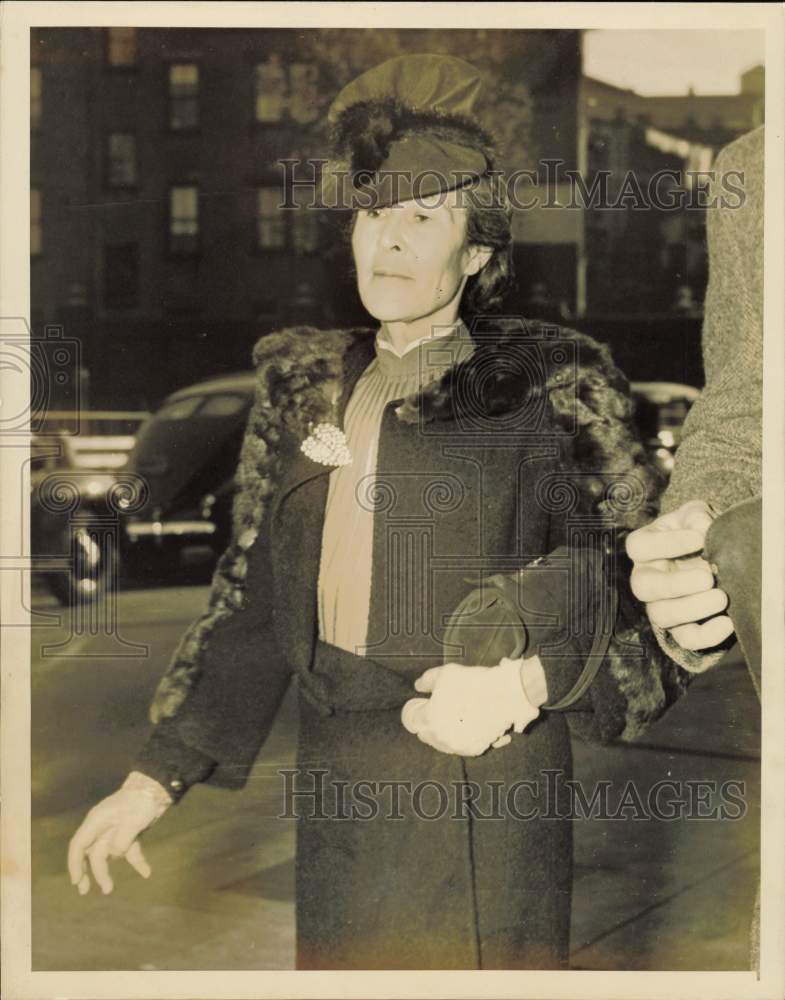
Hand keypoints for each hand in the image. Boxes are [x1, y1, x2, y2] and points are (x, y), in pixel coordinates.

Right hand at [67, 773, 171, 895]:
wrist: (157, 788)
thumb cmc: (141, 802)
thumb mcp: (132, 821)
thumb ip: (121, 841)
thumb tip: (114, 854)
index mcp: (97, 821)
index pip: (79, 845)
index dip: (74, 863)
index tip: (76, 880)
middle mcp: (103, 827)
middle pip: (91, 853)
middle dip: (87, 872)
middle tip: (84, 891)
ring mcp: (116, 831)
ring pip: (107, 855)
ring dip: (107, 872)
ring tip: (109, 890)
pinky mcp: (130, 834)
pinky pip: (130, 852)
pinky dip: (137, 862)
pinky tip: (146, 872)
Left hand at [401, 656, 541, 756]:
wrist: (504, 696)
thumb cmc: (472, 682)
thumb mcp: (444, 673)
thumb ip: (427, 681)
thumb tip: (418, 686)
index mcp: (428, 719)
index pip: (410, 720)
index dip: (415, 708)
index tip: (423, 701)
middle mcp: (440, 737)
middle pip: (425, 734)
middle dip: (428, 722)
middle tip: (439, 707)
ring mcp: (457, 746)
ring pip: (442, 742)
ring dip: (443, 731)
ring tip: (455, 715)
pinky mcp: (474, 750)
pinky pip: (460, 745)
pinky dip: (461, 737)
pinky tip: (469, 723)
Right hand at [626, 500, 732, 650]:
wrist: (714, 556)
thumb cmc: (698, 532)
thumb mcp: (696, 516)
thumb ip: (696, 516)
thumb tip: (701, 528)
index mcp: (645, 548)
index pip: (638, 546)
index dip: (666, 544)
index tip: (699, 539)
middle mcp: (646, 577)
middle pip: (643, 586)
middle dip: (675, 584)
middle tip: (707, 577)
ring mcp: (660, 604)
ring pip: (662, 615)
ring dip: (692, 608)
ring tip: (722, 598)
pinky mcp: (680, 627)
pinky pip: (685, 638)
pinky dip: (706, 635)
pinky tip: (728, 622)